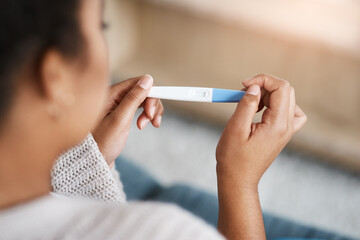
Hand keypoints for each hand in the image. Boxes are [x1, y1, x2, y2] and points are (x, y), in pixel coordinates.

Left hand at [92, 75, 163, 166]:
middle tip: (151, 122)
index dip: (150, 95)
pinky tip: (144, 124)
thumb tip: (148, 79)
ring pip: (143, 99)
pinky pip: (139, 107)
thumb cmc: (102, 143)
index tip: (151, 113)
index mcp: (111, 93)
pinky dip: (145, 114)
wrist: (94, 162)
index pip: (138, 83)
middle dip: (151, 105)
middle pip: (143, 90)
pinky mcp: (122, 113)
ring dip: (150, 111)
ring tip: (147, 126)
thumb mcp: (120, 120)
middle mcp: (115, 96)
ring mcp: (119, 104)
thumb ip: (133, 99)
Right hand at [216, 74, 306, 188]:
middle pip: (286, 91)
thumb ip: (246, 105)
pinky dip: (275, 105)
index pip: (281, 88)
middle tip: (244, 94)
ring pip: (287, 99)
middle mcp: (286, 127)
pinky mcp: (281, 134)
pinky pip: (287, 112)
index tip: (244, 85)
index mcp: (277, 125)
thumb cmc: (233, 158)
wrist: (238, 179)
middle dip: (264, 86)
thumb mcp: (236, 129)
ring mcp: (286, 131)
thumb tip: (255, 87)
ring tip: (250, 105)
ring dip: (268, 95)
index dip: (263, 80)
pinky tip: (261, 111)